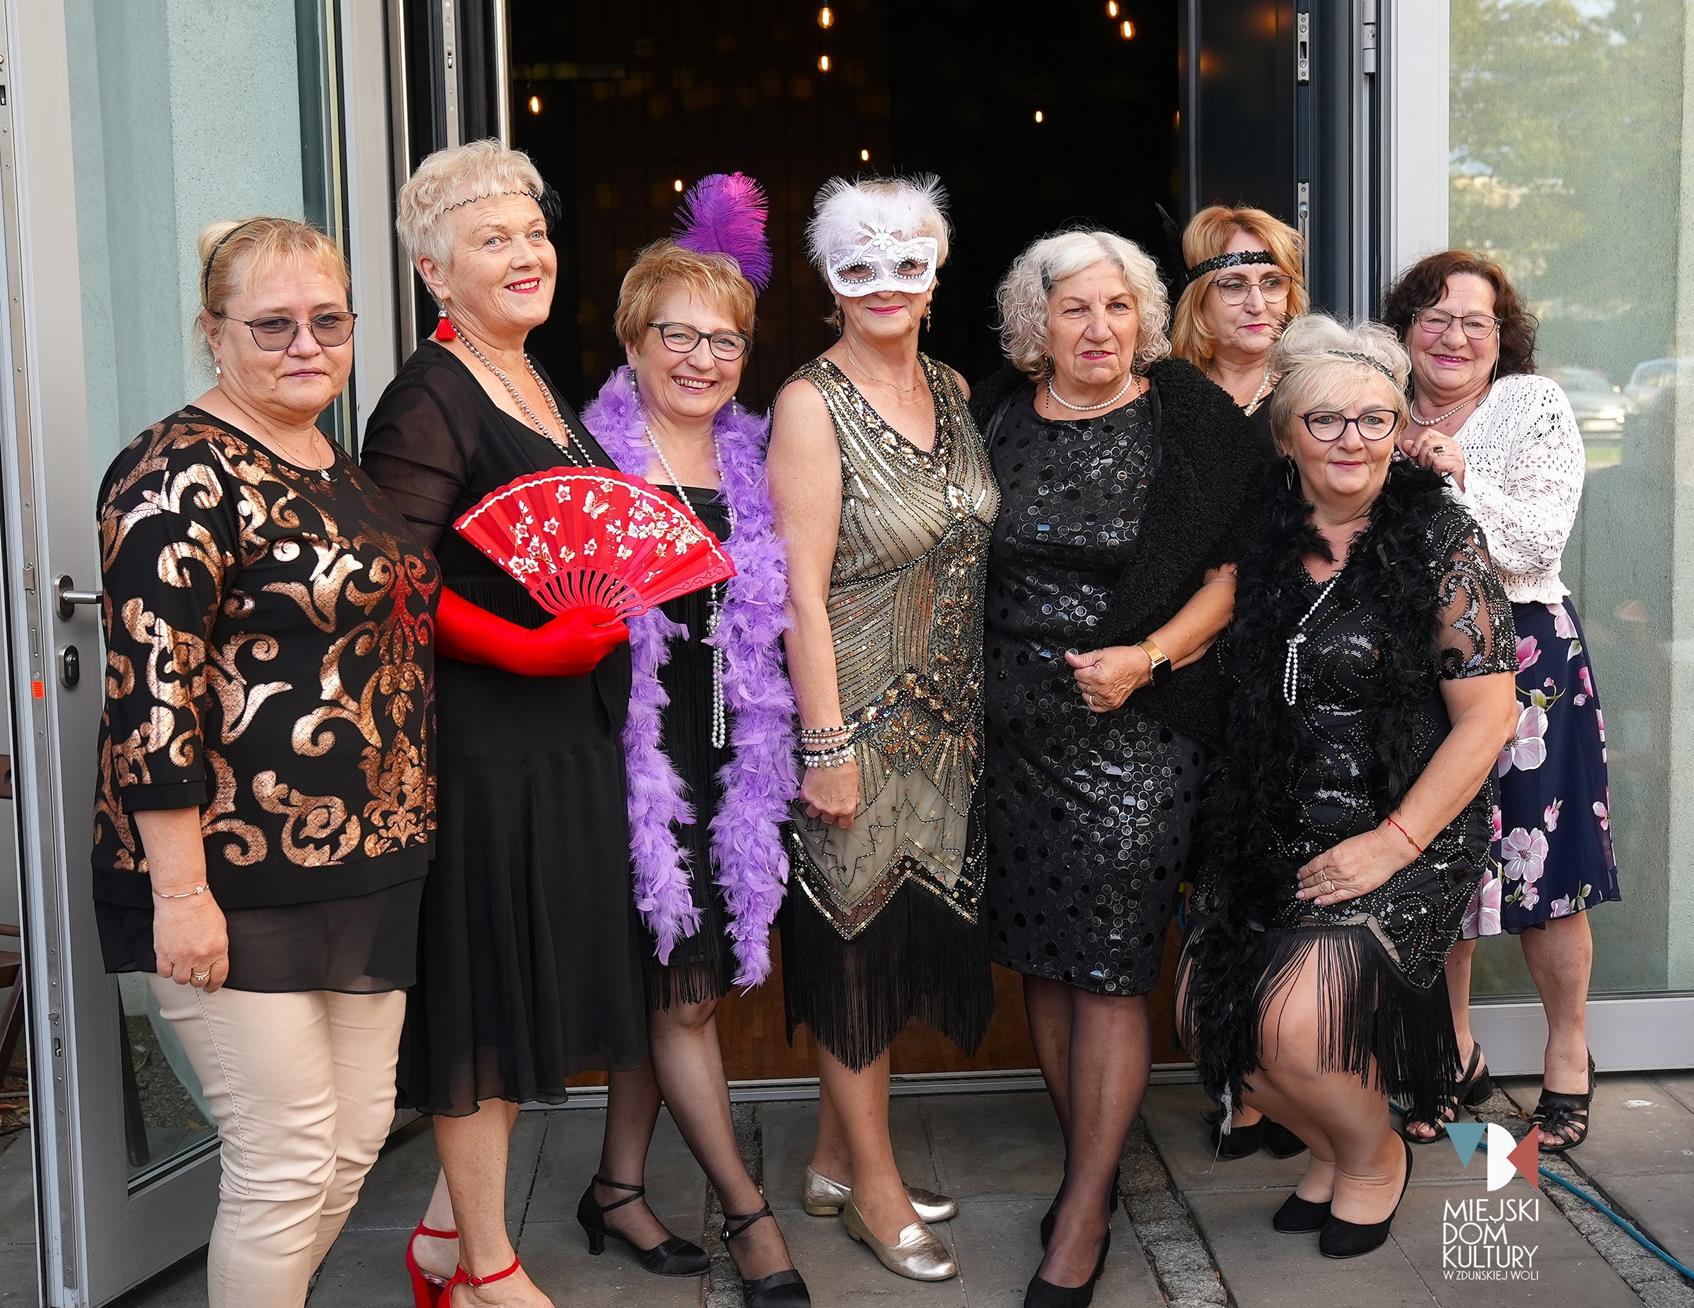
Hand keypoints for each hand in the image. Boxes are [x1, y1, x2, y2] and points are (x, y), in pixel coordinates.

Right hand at [153, 893, 229, 990]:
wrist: (183, 898)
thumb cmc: (202, 908)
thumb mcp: (220, 930)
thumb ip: (218, 948)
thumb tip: (215, 961)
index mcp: (218, 950)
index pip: (218, 976)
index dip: (214, 985)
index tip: (210, 987)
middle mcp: (201, 956)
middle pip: (198, 980)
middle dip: (197, 978)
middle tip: (194, 973)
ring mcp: (181, 957)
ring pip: (181, 980)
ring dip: (181, 975)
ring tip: (182, 967)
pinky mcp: (164, 954)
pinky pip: (164, 973)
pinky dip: (167, 970)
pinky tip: (170, 963)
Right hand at [435, 588, 627, 677]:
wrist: (535, 654)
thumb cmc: (555, 633)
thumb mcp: (578, 614)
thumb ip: (600, 612)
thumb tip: (612, 614)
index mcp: (600, 641)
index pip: (624, 633)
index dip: (618, 623)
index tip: (608, 618)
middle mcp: (598, 656)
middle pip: (612, 642)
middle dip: (604, 631)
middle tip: (587, 623)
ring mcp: (589, 665)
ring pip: (600, 650)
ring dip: (594, 641)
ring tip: (575, 633)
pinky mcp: (580, 671)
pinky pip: (590, 658)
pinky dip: (585, 651)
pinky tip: (570, 645)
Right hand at [800, 758, 858, 829]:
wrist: (830, 756)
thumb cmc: (844, 766)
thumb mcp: (856, 783)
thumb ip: (854, 796)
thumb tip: (853, 800)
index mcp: (847, 808)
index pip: (845, 825)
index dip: (843, 820)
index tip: (841, 818)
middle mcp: (832, 809)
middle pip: (827, 820)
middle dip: (828, 812)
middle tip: (829, 802)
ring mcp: (817, 804)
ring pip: (813, 814)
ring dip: (815, 807)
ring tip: (818, 797)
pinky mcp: (807, 796)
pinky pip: (804, 801)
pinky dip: (806, 796)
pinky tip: (811, 789)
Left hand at [1065, 645, 1150, 713]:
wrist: (1140, 665)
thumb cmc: (1123, 658)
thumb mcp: (1100, 654)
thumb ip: (1082, 658)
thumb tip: (1068, 657)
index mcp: (1097, 676)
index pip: (1077, 674)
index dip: (1083, 668)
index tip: (1092, 666)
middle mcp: (1102, 690)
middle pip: (1080, 685)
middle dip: (1086, 677)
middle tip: (1098, 671)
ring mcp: (1107, 699)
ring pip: (1085, 695)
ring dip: (1090, 688)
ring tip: (1100, 680)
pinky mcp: (1112, 704)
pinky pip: (1094, 707)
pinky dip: (1094, 699)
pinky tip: (1100, 691)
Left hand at [1294, 828, 1410, 906]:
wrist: (1388, 850)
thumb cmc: (1370, 844)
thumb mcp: (1345, 844)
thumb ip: (1332, 855)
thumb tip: (1322, 864)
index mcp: (1333, 856)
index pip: (1313, 866)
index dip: (1304, 872)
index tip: (1299, 875)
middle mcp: (1337, 869)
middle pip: (1316, 878)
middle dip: (1305, 884)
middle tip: (1298, 887)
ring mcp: (1346, 880)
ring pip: (1323, 888)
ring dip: (1311, 892)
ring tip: (1303, 895)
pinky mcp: (1356, 889)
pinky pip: (1337, 896)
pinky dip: (1326, 900)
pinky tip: (1318, 901)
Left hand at [1398, 430, 1466, 488]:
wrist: (1454, 487)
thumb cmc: (1440, 473)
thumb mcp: (1425, 460)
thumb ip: (1416, 451)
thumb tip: (1405, 443)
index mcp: (1444, 440)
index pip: (1427, 432)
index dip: (1417, 442)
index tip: (1413, 454)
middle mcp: (1451, 444)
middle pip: (1427, 443)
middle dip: (1421, 457)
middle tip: (1423, 466)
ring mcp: (1456, 452)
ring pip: (1431, 454)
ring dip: (1427, 465)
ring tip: (1431, 470)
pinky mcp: (1457, 462)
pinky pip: (1437, 462)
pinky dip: (1434, 470)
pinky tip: (1438, 473)